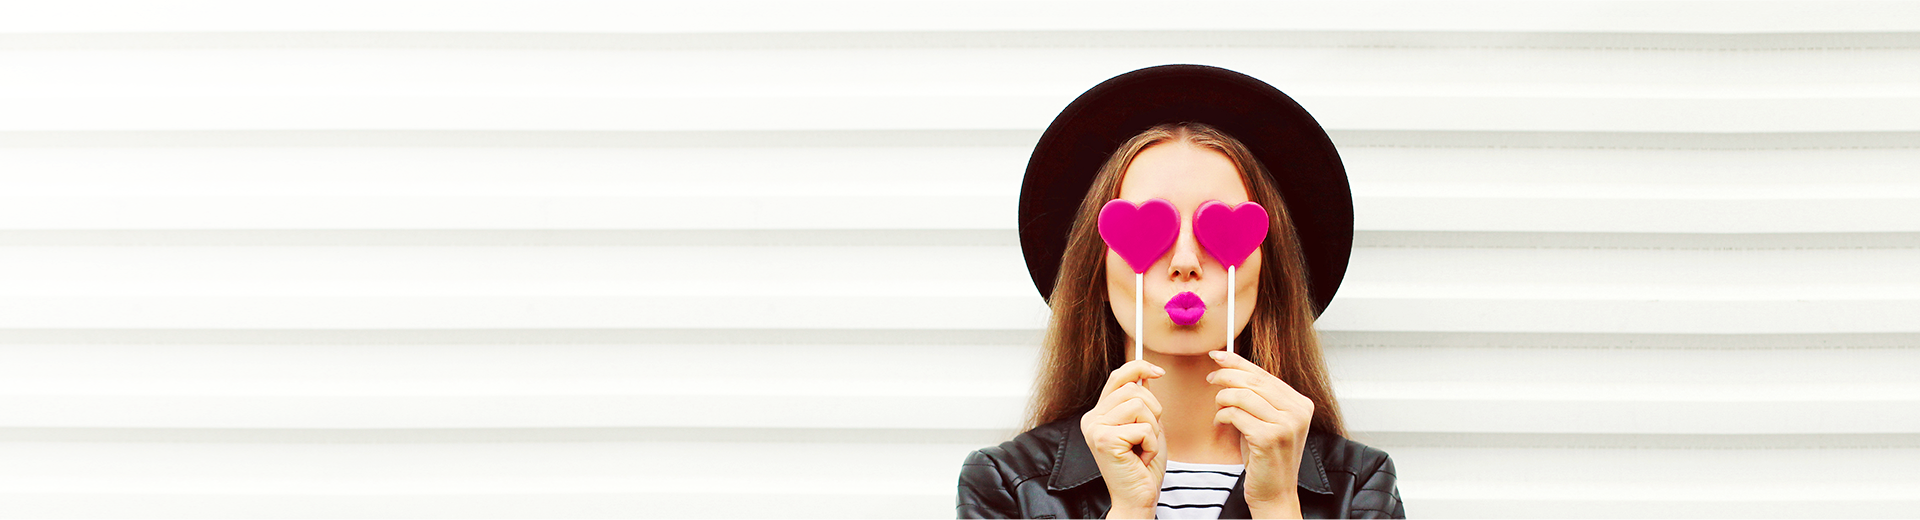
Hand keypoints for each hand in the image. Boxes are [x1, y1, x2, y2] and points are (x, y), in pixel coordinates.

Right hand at [1079, 359, 1165, 518]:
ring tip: (1143, 448)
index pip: (1117, 378)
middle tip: (1147, 437)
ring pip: (1139, 405)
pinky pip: (1144, 427)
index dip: (1138, 367)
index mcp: (1099, 414)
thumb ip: (1142, 403)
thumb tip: (1146, 374)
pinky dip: (1152, 444)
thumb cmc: (1143, 467)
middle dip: (1153, 411)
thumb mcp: (1146, 427)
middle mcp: (1092, 419)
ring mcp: (1096, 429)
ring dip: (1153, 429)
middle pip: (1133, 389)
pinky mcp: (1105, 440)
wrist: (1137, 499)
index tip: (1159, 371)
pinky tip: (1142, 458)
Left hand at [1208, 350, 1312, 517]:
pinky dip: (1222, 415)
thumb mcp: (1266, 420)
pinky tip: (1220, 422)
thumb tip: (1232, 367)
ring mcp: (1286, 425)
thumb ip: (1258, 396)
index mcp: (1301, 404)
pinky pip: (1236, 414)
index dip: (1238, 362)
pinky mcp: (1269, 438)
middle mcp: (1298, 411)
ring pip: (1242, 395)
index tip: (1218, 355)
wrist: (1274, 492)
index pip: (1264, 374)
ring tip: (1219, 408)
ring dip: (1223, 398)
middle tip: (1210, 379)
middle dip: (1226, 376)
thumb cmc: (1266, 456)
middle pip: (1253, 381)